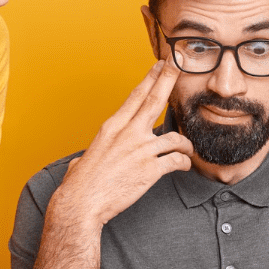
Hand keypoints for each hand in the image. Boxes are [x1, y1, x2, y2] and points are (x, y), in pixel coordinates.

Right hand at [53, 61, 193, 226]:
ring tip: (188, 150)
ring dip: (186, 143)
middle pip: (154, 100)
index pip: (135, 96)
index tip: (160, 65)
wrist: (82, 202)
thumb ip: (90, 155)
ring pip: (175, 137)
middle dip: (169, 80)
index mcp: (112, 127)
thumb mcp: (84, 159)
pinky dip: (185, 162)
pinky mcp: (150, 169)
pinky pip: (177, 160)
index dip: (151, 79)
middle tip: (179, 66)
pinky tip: (185, 166)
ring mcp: (140, 150)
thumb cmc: (80, 184)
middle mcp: (127, 133)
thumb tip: (81, 163)